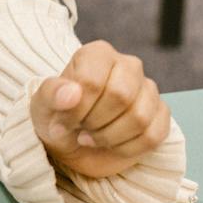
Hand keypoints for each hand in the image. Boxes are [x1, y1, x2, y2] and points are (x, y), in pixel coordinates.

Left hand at [30, 41, 170, 178]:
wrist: (71, 143)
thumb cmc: (57, 117)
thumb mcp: (42, 107)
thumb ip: (51, 94)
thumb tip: (72, 93)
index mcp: (98, 54)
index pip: (92, 81)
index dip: (76, 110)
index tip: (62, 123)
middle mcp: (128, 65)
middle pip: (121, 96)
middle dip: (95, 123)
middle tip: (81, 130)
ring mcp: (148, 89)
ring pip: (139, 117)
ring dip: (110, 138)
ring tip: (93, 137)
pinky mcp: (160, 115)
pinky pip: (153, 135)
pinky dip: (128, 149)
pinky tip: (113, 145)